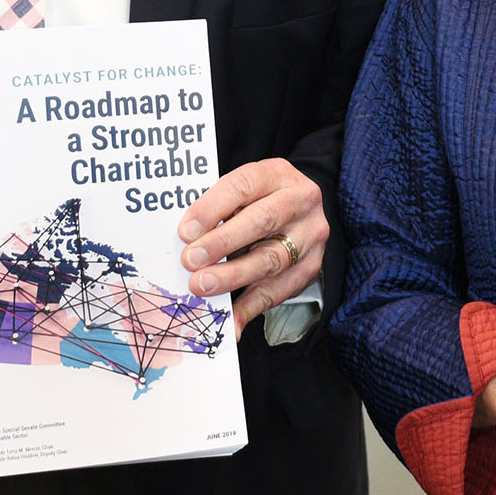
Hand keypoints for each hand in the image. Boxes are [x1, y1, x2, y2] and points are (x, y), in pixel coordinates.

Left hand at [179, 158, 328, 330]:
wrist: (304, 210)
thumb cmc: (262, 199)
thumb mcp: (244, 189)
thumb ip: (219, 207)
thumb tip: (185, 238)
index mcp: (276, 174)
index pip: (243, 185)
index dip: (213, 208)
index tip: (186, 230)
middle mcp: (299, 201)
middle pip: (261, 221)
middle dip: (221, 243)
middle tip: (190, 260)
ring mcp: (309, 236)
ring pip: (271, 259)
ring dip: (232, 276)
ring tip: (202, 286)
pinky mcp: (310, 268)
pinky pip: (278, 292)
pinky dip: (249, 307)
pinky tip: (228, 320)